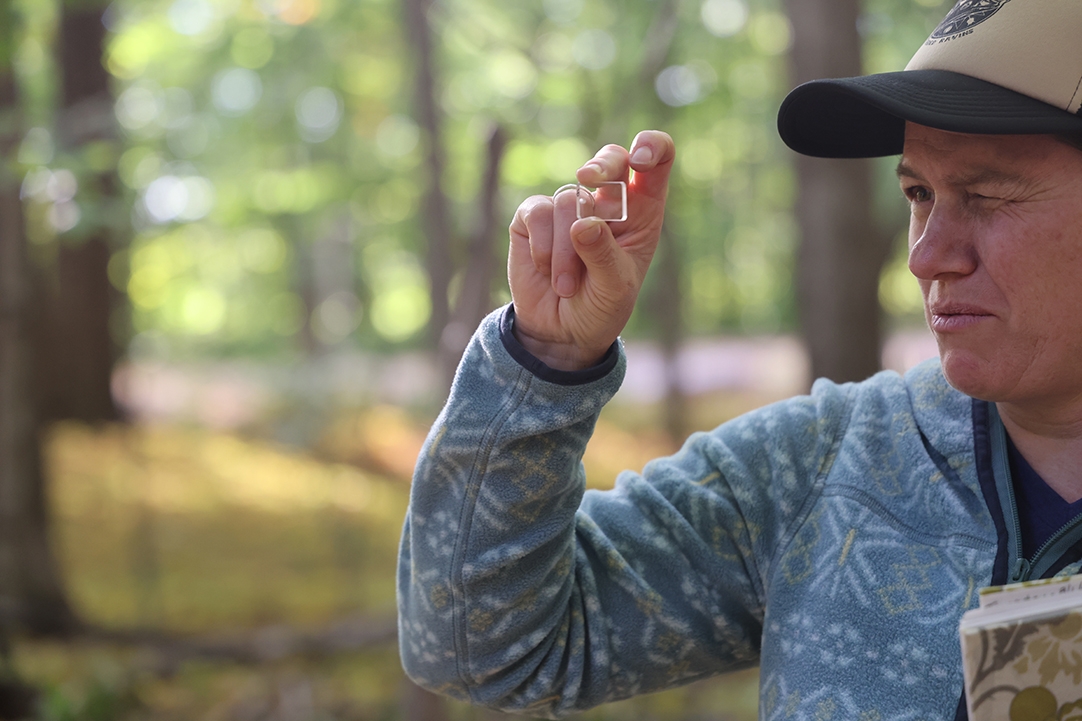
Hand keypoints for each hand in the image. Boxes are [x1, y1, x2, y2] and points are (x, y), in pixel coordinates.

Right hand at [507, 130, 674, 370]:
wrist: (561, 333)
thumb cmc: (600, 306)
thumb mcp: (614, 288)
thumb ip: (603, 255)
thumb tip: (582, 224)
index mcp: (641, 212)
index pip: (657, 161)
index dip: (652, 147)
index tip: (641, 158)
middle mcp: (607, 202)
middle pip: (611, 158)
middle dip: (602, 165)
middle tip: (589, 178)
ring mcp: (570, 207)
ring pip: (570, 200)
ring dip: (567, 250)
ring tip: (567, 286)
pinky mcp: (534, 217)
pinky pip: (537, 212)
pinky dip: (543, 247)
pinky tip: (546, 271)